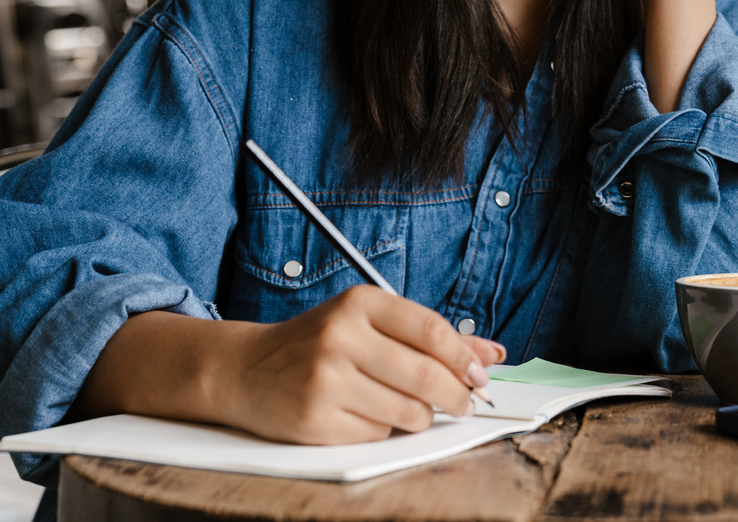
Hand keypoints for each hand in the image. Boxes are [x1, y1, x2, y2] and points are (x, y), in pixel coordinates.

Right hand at [75, 287, 505, 445]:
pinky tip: (369, 416)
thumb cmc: (319, 344)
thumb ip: (430, 336)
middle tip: (465, 404)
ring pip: (408, 412)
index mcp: (359, 303)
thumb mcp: (370, 323)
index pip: (432, 330)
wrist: (245, 370)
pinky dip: (385, 431)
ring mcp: (325, 380)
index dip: (464, 359)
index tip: (480, 376)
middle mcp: (340, 337)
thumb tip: (492, 353)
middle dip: (457, 396)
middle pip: (425, 375)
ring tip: (412, 409)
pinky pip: (378, 434)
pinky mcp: (314, 420)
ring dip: (422, 418)